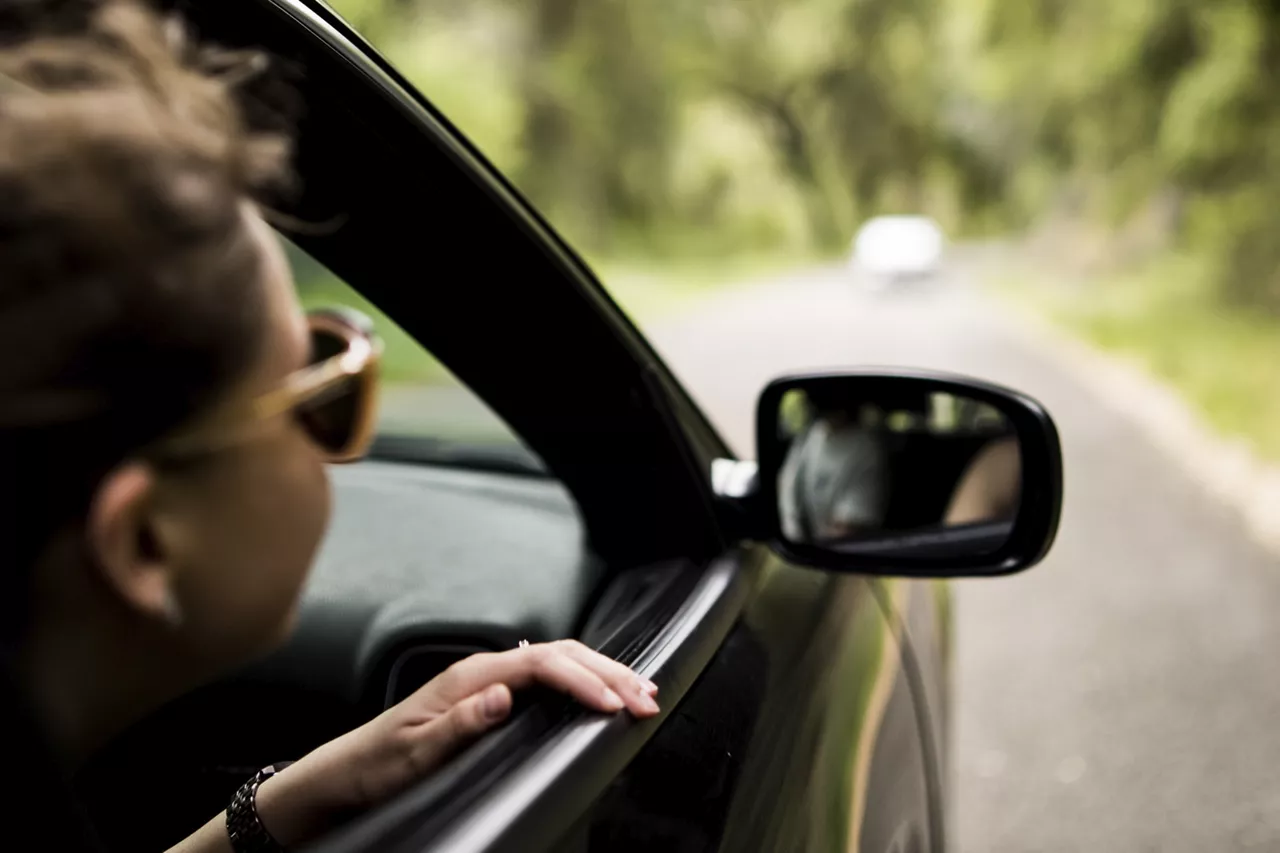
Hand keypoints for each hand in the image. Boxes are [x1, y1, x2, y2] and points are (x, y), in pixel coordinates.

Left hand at [254, 640, 659, 845]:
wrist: (347, 772)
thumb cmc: (378, 765)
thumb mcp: (416, 752)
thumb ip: (460, 722)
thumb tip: (503, 695)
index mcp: (469, 677)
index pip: (542, 663)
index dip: (583, 680)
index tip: (613, 704)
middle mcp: (482, 671)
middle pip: (560, 655)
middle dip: (609, 672)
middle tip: (647, 696)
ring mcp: (488, 681)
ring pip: (558, 662)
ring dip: (602, 673)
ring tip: (639, 689)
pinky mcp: (490, 695)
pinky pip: (547, 676)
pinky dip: (582, 681)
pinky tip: (599, 690)